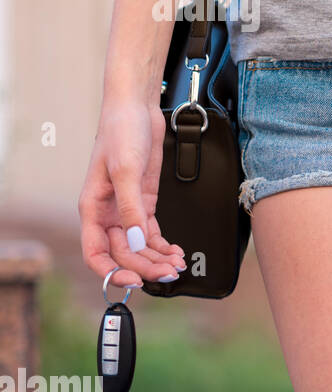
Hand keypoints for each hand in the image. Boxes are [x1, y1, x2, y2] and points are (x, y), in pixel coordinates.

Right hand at [79, 100, 185, 287]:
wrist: (137, 110)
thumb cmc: (121, 133)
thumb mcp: (125, 171)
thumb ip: (131, 209)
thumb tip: (136, 241)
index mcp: (93, 208)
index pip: (95, 253)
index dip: (112, 272)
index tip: (134, 281)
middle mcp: (108, 213)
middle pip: (124, 253)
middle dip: (147, 266)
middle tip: (170, 274)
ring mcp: (127, 209)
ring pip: (140, 246)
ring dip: (158, 259)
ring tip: (178, 266)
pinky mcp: (145, 202)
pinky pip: (152, 233)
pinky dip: (163, 245)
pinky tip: (176, 252)